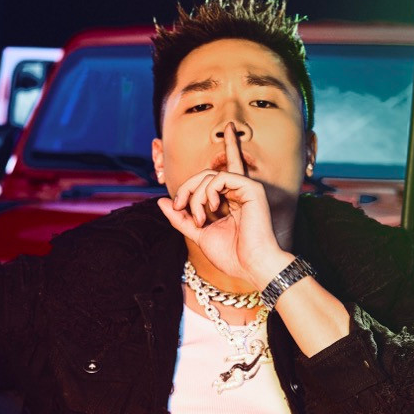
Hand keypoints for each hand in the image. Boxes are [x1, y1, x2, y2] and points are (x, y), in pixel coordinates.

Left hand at [158, 122, 290, 287]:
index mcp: (230, 200)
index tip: (179, 196)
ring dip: (196, 196)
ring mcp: (246, 188)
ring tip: (199, 218)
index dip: (225, 147)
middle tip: (178, 207)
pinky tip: (211, 209)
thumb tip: (161, 201)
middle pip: (205, 174)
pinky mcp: (251, 188)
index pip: (221, 172)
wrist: (251, 266)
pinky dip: (208, 192)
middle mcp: (239, 191)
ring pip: (210, 175)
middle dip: (186, 189)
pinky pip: (221, 177)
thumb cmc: (231, 255)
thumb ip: (181, 218)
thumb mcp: (198, 234)